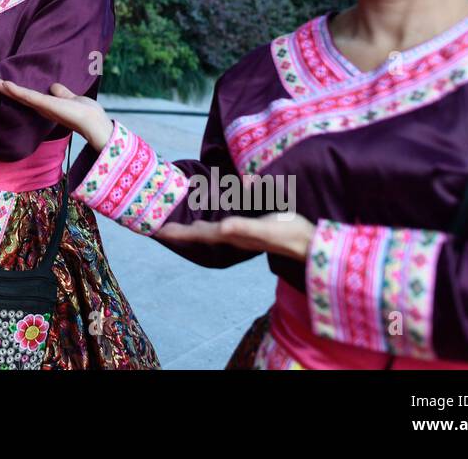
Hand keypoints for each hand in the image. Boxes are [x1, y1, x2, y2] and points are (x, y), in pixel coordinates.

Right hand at [0, 79, 113, 149]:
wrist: (93, 122)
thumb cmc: (86, 113)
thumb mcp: (72, 98)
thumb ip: (62, 93)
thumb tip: (54, 87)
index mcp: (48, 106)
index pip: (29, 97)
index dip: (17, 91)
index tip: (5, 84)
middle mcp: (42, 108)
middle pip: (21, 97)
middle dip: (7, 90)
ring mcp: (42, 106)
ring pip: (21, 96)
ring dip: (7, 89)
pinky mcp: (44, 104)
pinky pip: (27, 96)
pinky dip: (15, 90)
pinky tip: (5, 85)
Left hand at [159, 213, 315, 260]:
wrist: (309, 243)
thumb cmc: (289, 233)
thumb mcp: (267, 227)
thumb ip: (245, 228)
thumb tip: (223, 227)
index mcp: (231, 235)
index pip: (198, 234)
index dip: (178, 232)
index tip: (157, 231)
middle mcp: (232, 236)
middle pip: (199, 234)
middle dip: (179, 231)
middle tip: (158, 227)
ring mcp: (240, 235)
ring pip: (209, 232)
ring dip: (192, 230)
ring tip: (176, 226)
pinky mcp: (249, 230)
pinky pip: (222, 229)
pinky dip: (209, 226)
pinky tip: (208, 224)